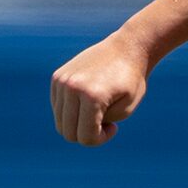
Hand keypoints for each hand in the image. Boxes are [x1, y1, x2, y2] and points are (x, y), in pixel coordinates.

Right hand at [50, 31, 151, 145]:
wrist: (127, 48)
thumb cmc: (131, 81)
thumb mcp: (125, 110)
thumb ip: (100, 125)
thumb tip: (77, 129)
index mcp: (92, 96)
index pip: (85, 137)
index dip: (100, 140)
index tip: (113, 127)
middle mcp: (72, 88)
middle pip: (68, 132)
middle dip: (87, 135)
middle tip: (105, 122)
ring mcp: (61, 81)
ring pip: (61, 122)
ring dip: (79, 123)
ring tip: (97, 112)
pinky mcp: (57, 77)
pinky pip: (58, 108)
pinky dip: (72, 111)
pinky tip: (88, 102)